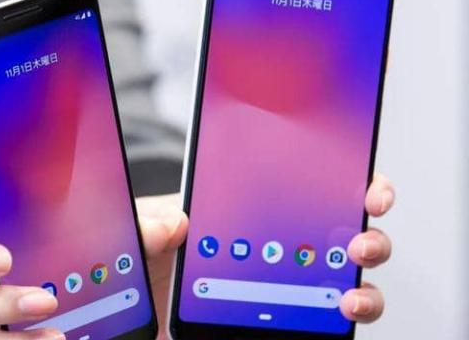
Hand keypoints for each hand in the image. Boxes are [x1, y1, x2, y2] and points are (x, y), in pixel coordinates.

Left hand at [137, 173, 395, 338]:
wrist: (134, 314)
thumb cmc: (139, 267)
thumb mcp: (136, 234)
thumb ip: (147, 224)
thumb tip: (174, 223)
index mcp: (243, 208)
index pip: (305, 183)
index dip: (347, 181)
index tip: (368, 189)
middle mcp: (271, 245)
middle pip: (338, 234)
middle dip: (366, 235)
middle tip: (359, 244)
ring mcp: (278, 286)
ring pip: (341, 281)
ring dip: (362, 287)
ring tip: (350, 297)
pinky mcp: (276, 320)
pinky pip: (319, 321)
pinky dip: (338, 322)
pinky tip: (335, 318)